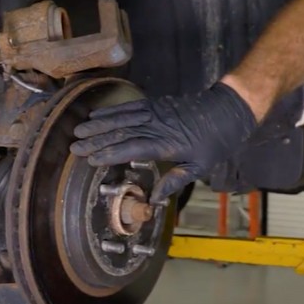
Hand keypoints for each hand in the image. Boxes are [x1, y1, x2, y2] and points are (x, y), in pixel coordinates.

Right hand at [70, 83, 256, 203]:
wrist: (229, 109)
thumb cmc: (217, 142)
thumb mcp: (200, 167)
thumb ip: (175, 181)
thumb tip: (155, 200)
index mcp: (166, 144)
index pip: (131, 149)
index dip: (109, 153)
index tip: (90, 159)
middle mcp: (157, 127)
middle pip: (121, 132)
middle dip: (96, 140)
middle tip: (74, 146)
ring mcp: (156, 112)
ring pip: (122, 118)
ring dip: (99, 124)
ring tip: (79, 130)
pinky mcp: (156, 103)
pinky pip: (130, 106)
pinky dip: (112, 110)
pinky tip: (97, 114)